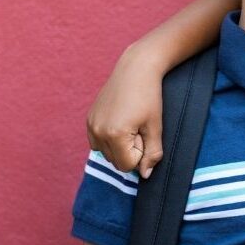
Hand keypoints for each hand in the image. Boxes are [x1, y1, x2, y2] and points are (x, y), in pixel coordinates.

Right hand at [86, 44, 165, 177]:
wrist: (135, 69)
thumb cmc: (150, 96)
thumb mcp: (156, 126)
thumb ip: (152, 153)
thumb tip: (145, 175)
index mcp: (115, 135)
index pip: (127, 166)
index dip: (140, 154)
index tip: (144, 133)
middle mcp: (97, 131)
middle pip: (115, 161)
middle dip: (130, 151)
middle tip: (138, 127)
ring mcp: (90, 125)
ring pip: (106, 153)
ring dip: (119, 146)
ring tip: (130, 123)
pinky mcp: (88, 119)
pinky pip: (97, 142)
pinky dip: (109, 139)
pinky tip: (120, 121)